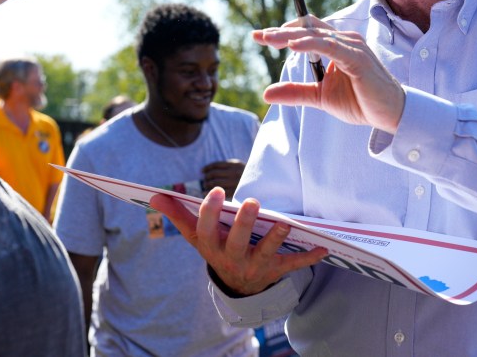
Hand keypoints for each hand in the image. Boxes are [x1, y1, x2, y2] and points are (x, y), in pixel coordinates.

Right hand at [149, 189, 327, 295]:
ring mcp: (254, 266)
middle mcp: (232, 259)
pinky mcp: (275, 270)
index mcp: (212, 247)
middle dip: (243, 223)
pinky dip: (308, 257)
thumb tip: (154, 195)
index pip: (206, 230)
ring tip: (285, 222)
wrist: (237, 286)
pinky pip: (292, 265)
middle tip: (251, 202)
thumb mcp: (196, 236)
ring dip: (275, 239)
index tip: (215, 191)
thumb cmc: (216, 248)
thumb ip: (178, 214)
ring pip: (265, 254)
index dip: (209, 212)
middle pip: (236, 242)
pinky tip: (322, 247)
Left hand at [202, 160, 245, 194]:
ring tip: (205, 186)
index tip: (202, 171)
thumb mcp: (241, 167)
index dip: (208, 168)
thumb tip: (209, 170)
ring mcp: (235, 183)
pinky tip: (204, 193)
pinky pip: (218, 192)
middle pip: (214, 174)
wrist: (265, 186)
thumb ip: (229, 167)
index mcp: (236, 164)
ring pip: (215, 183)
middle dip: (207, 177)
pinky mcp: (235, 193)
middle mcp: (235, 173)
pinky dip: (208, 192)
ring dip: (207, 184)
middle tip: (204, 180)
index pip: (217, 165)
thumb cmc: (249, 178)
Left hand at [252, 17, 405, 132]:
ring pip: (316, 35)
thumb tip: (266, 93)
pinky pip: (330, 47)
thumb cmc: (360, 101)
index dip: (282, 32)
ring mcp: (352, 46)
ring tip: (269, 39)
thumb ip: (296, 92)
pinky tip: (292, 46)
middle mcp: (344, 40)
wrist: (390, 114)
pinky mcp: (357, 58)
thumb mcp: (320, 96)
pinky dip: (311, 44)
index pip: (305, 31)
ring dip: (291, 36)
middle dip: (280, 32)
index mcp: (335, 45)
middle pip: (307, 30)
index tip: (259, 37)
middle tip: (258, 36)